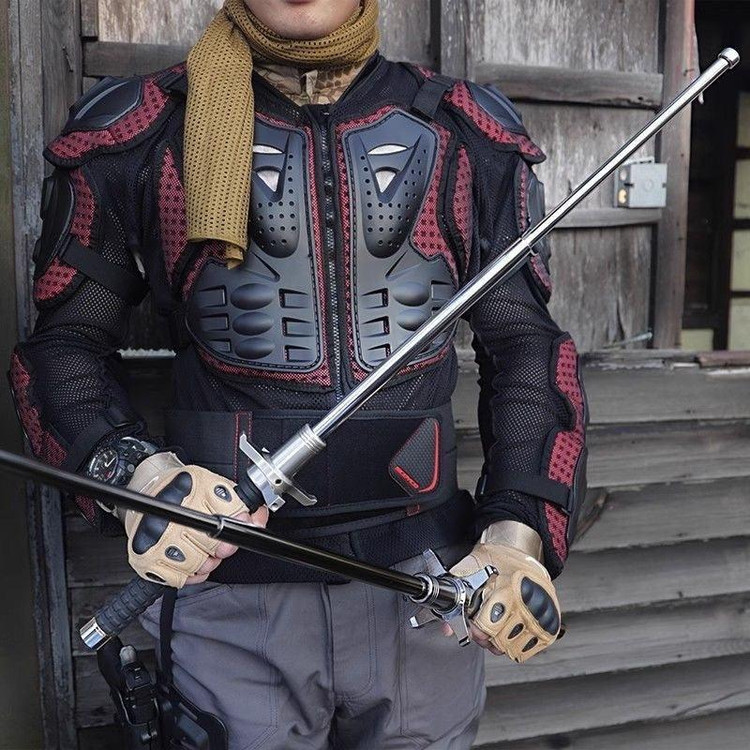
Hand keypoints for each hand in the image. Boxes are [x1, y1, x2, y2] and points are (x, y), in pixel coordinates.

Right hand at [123, 452, 268, 587]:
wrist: (145, 487)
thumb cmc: (182, 489)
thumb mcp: (212, 484)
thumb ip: (238, 501)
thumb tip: (258, 519)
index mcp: (192, 485)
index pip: (227, 510)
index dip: (241, 521)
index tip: (242, 523)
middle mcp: (171, 509)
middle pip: (214, 541)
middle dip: (223, 546)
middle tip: (220, 544)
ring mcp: (155, 535)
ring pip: (198, 562)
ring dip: (206, 561)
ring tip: (202, 550)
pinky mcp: (146, 558)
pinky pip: (181, 577)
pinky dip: (191, 574)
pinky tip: (189, 560)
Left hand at [449, 522, 560, 662]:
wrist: (522, 550)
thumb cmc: (498, 557)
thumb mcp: (473, 564)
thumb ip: (457, 589)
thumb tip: (446, 624)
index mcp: (509, 589)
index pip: (488, 626)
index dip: (475, 629)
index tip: (472, 625)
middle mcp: (529, 604)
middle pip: (500, 641)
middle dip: (486, 638)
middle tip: (482, 628)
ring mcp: (542, 616)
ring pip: (514, 649)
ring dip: (501, 644)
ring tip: (496, 630)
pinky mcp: (551, 624)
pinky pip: (530, 649)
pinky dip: (517, 646)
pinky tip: (511, 632)